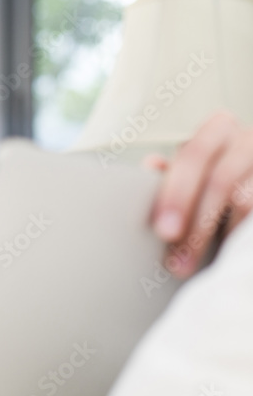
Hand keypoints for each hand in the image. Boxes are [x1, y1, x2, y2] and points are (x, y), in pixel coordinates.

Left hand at [150, 111, 252, 276]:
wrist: (251, 172)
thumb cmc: (217, 171)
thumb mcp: (196, 166)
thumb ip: (174, 171)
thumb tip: (152, 166)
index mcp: (218, 129)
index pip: (193, 158)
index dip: (177, 195)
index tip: (163, 231)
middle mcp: (247, 140)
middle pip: (220, 182)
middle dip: (196, 226)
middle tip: (176, 262)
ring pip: (244, 202)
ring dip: (217, 239)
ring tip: (194, 266)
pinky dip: (239, 237)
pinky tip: (226, 256)